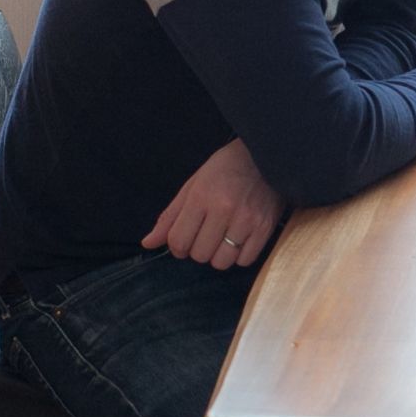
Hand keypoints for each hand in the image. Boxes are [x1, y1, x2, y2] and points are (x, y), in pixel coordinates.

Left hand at [144, 138, 282, 270]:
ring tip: (222, 240)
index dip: (177, 248)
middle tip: (205, 236)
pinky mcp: (266, 227)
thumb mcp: (193, 185)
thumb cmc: (226, 169)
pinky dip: (239, 256)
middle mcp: (223, 209)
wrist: (267, 155)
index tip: (183, 242)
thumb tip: (148, 243)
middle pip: (199, 254)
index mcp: (201, 197)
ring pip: (222, 262)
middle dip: (197, 250)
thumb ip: (170, 216)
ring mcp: (247, 220)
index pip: (178, 241)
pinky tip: (239, 241)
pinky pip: (245, 260)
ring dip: (218, 256)